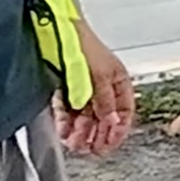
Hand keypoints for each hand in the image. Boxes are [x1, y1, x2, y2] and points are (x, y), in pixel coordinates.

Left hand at [60, 21, 134, 156]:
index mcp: (118, 81)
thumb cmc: (82, 44)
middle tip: (90, 150)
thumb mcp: (99, 76)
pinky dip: (66, 122)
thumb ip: (105, 101)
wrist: (56, 30)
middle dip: (96, 134)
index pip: (123, 112)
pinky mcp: (65, 88)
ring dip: (80, 132)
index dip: (118, 130)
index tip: (109, 145)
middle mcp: (102, 86)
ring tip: (75, 144)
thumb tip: (112, 121)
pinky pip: (67, 110)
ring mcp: (83, 87)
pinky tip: (64, 132)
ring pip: (84, 116)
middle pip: (103, 117)